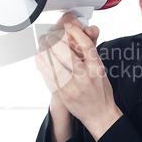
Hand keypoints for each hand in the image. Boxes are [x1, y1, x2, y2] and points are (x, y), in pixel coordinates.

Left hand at [37, 20, 122, 140]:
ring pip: (58, 65)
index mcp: (97, 68)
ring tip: (42, 43)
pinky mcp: (66, 94)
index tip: (68, 26)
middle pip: (69, 54)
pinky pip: (52, 78)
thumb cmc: (101, 93)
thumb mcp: (101, 72)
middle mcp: (86, 76)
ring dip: (47, 52)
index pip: (86, 46)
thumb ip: (91, 58)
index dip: (76, 33)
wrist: (100, 115)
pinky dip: (44, 66)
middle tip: (50, 34)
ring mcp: (75, 86)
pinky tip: (39, 58)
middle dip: (57, 42)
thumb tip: (81, 41)